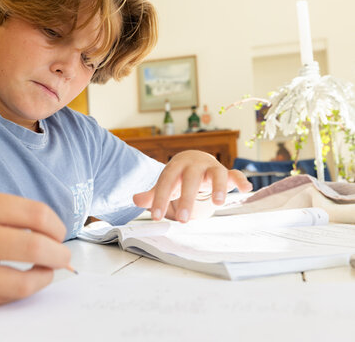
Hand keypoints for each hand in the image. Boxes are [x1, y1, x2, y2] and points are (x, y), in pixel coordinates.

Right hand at [0, 192, 69, 307]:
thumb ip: (16, 218)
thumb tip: (57, 237)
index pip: (35, 214)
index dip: (57, 226)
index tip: (59, 233)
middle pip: (34, 246)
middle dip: (60, 254)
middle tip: (63, 256)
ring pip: (23, 282)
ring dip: (46, 277)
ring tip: (47, 270)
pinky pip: (7, 298)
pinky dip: (25, 289)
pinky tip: (24, 280)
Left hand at [133, 150, 251, 221]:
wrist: (195, 161)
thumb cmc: (178, 177)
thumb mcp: (165, 184)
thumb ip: (152, 194)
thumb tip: (135, 199)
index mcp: (176, 167)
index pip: (167, 181)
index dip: (161, 199)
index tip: (156, 217)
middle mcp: (195, 165)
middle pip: (191, 179)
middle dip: (187, 198)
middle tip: (182, 220)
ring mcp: (212, 167)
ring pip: (216, 173)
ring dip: (217, 187)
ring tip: (217, 204)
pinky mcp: (227, 173)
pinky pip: (235, 174)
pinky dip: (241, 180)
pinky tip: (246, 189)